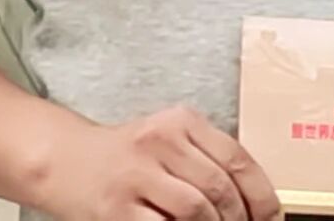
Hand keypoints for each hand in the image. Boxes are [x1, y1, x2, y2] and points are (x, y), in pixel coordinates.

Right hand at [40, 107, 280, 220]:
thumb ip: (206, 159)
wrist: (62, 159)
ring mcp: (136, 174)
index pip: (238, 159)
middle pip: (220, 188)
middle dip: (240, 220)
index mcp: (181, 122)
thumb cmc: (124, 155)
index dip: (261, 196)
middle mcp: (160, 142)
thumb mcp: (168, 140)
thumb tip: (253, 202)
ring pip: (198, 210)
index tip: (271, 219)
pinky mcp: (116, 208)